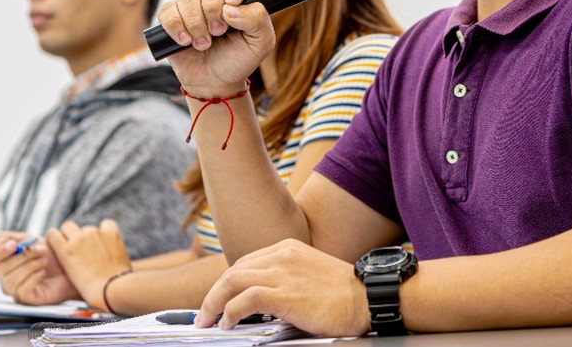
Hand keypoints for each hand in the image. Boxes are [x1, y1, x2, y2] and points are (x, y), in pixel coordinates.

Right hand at [0, 231, 77, 305]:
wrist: (70, 268)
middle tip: (40, 248)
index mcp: (4, 264)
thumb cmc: (51, 255)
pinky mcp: (25, 300)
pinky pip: (21, 289)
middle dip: (22, 255)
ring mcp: (14, 291)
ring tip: (44, 259)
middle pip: (1, 268)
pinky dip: (33, 277)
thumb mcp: (31, 241)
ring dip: (30, 265)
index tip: (13, 244)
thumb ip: (12, 238)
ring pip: (11, 279)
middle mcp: (6, 279)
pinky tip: (43, 271)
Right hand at [47, 219, 132, 310]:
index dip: (56, 237)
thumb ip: (67, 258)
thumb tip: (68, 248)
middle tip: (80, 246)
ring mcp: (94, 234)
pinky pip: (107, 223)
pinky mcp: (111, 232)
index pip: (52, 233)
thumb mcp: (70, 273)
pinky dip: (107, 230)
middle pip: (68, 226)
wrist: (112, 289)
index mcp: (65, 251)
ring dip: (91, 236)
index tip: (61, 241)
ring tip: (98, 251)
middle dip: (72, 234)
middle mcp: (78, 239)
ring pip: (88, 228)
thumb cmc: (91, 288)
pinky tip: (109, 240)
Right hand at [156, 0, 275, 94]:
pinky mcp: (172, 15)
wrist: (215, 81)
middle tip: (219, 31)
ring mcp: (193, 3)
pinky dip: (176, 27)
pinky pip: (168, 10)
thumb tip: (231, 8)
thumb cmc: (239, 58)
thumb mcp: (261, 43)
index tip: (234, 2)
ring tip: (204, 43)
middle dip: (214, 8)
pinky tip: (186, 42)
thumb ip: (257, 20)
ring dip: (196, 23)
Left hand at [197, 239, 368, 337]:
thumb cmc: (345, 293)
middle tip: (204, 314)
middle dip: (214, 293)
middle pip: (233, 270)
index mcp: (287, 248)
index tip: (217, 299)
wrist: (367, 297)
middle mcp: (281, 255)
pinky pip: (245, 299)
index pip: (245, 263)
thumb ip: (286, 279)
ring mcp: (282, 273)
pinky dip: (230, 311)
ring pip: (232, 281)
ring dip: (213, 303)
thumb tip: (263, 302)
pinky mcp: (285, 294)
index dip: (226, 283)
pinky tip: (228, 324)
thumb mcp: (310, 273)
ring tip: (207, 321)